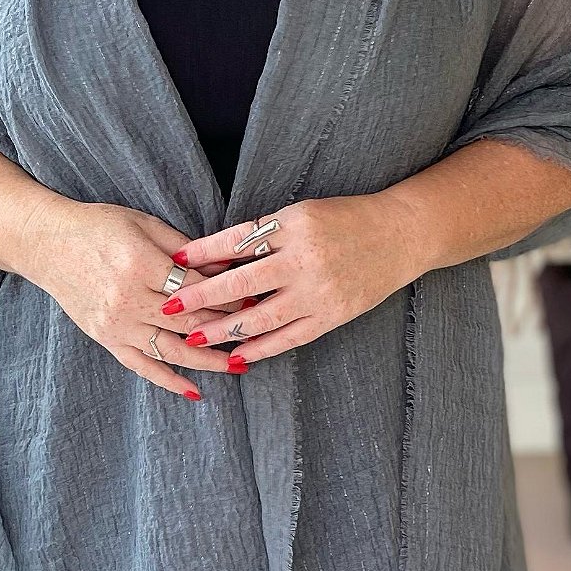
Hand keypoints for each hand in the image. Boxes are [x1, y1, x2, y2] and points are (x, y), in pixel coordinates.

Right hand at [29, 196, 238, 401]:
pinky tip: (194, 390)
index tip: (253, 300)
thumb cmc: (97, 227)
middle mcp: (127, 299)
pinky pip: (142, 366)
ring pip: (171, 350)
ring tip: (238, 366)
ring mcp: (115, 324)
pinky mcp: (105, 338)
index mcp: (139, 264)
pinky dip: (169, 381)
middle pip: (189, 322)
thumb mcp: (144, 224)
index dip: (228, 296)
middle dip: (226, 328)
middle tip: (254, 332)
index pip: (197, 288)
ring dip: (208, 361)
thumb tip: (227, 266)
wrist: (46, 244)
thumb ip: (186, 249)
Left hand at [158, 193, 422, 368]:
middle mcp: (305, 259)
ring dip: (224, 330)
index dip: (204, 252)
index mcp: (293, 226)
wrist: (401, 234)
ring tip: (194, 339)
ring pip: (262, 317)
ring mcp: (320, 291)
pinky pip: (290, 337)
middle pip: (241, 283)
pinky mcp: (333, 315)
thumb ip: (263, 235)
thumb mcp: (301, 214)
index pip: (238, 241)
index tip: (175, 261)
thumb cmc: (345, 219)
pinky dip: (262, 348)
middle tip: (170, 308)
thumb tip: (216, 257)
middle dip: (202, 297)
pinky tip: (238, 356)